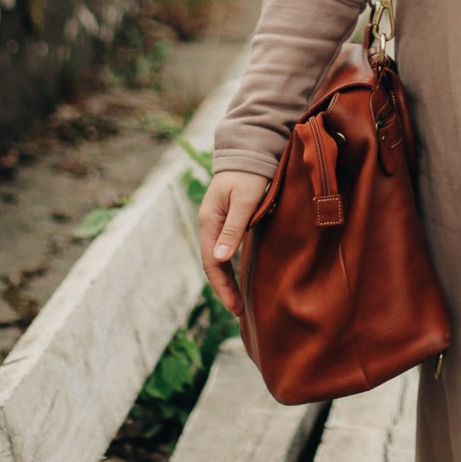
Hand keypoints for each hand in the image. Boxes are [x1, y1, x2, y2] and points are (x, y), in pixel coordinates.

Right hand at [199, 168, 270, 316]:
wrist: (249, 150)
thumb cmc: (250, 174)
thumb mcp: (244, 201)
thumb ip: (233, 229)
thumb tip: (220, 260)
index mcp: (210, 221)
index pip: (212, 263)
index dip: (222, 287)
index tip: (235, 307)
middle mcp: (209, 224)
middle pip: (212, 264)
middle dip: (223, 288)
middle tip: (238, 311)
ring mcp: (217, 222)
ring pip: (218, 258)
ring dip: (226, 279)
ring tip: (238, 300)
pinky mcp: (227, 219)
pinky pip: (225, 249)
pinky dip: (230, 266)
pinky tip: (239, 275)